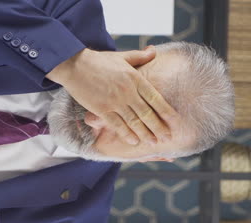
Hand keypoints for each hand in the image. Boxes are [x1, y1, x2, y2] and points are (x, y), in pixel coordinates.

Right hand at [46, 47, 178, 144]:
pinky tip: (134, 141)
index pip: (155, 98)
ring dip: (145, 133)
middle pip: (147, 113)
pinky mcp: (101, 109)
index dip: (166, 112)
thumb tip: (153, 51)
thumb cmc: (98, 61)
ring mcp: (114, 101)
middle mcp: (127, 91)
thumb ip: (140, 57)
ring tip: (153, 143)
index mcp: (135, 78)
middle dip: (158, 127)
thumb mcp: (122, 56)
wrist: (75, 65)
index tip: (175, 122)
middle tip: (167, 138)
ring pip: (134, 121)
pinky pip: (116, 124)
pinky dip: (126, 134)